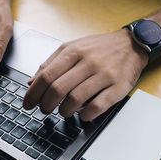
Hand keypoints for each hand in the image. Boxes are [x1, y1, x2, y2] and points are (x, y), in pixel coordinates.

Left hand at [23, 29, 147, 120]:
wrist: (132, 44)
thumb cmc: (100, 48)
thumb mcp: (73, 48)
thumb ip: (51, 63)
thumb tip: (31, 82)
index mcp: (74, 51)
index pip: (46, 75)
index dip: (33, 93)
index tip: (28, 103)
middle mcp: (88, 62)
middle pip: (58, 88)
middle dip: (46, 104)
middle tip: (44, 110)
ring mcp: (104, 75)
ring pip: (76, 98)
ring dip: (64, 111)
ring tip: (62, 112)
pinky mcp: (118, 87)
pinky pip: (98, 105)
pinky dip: (85, 114)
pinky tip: (81, 115)